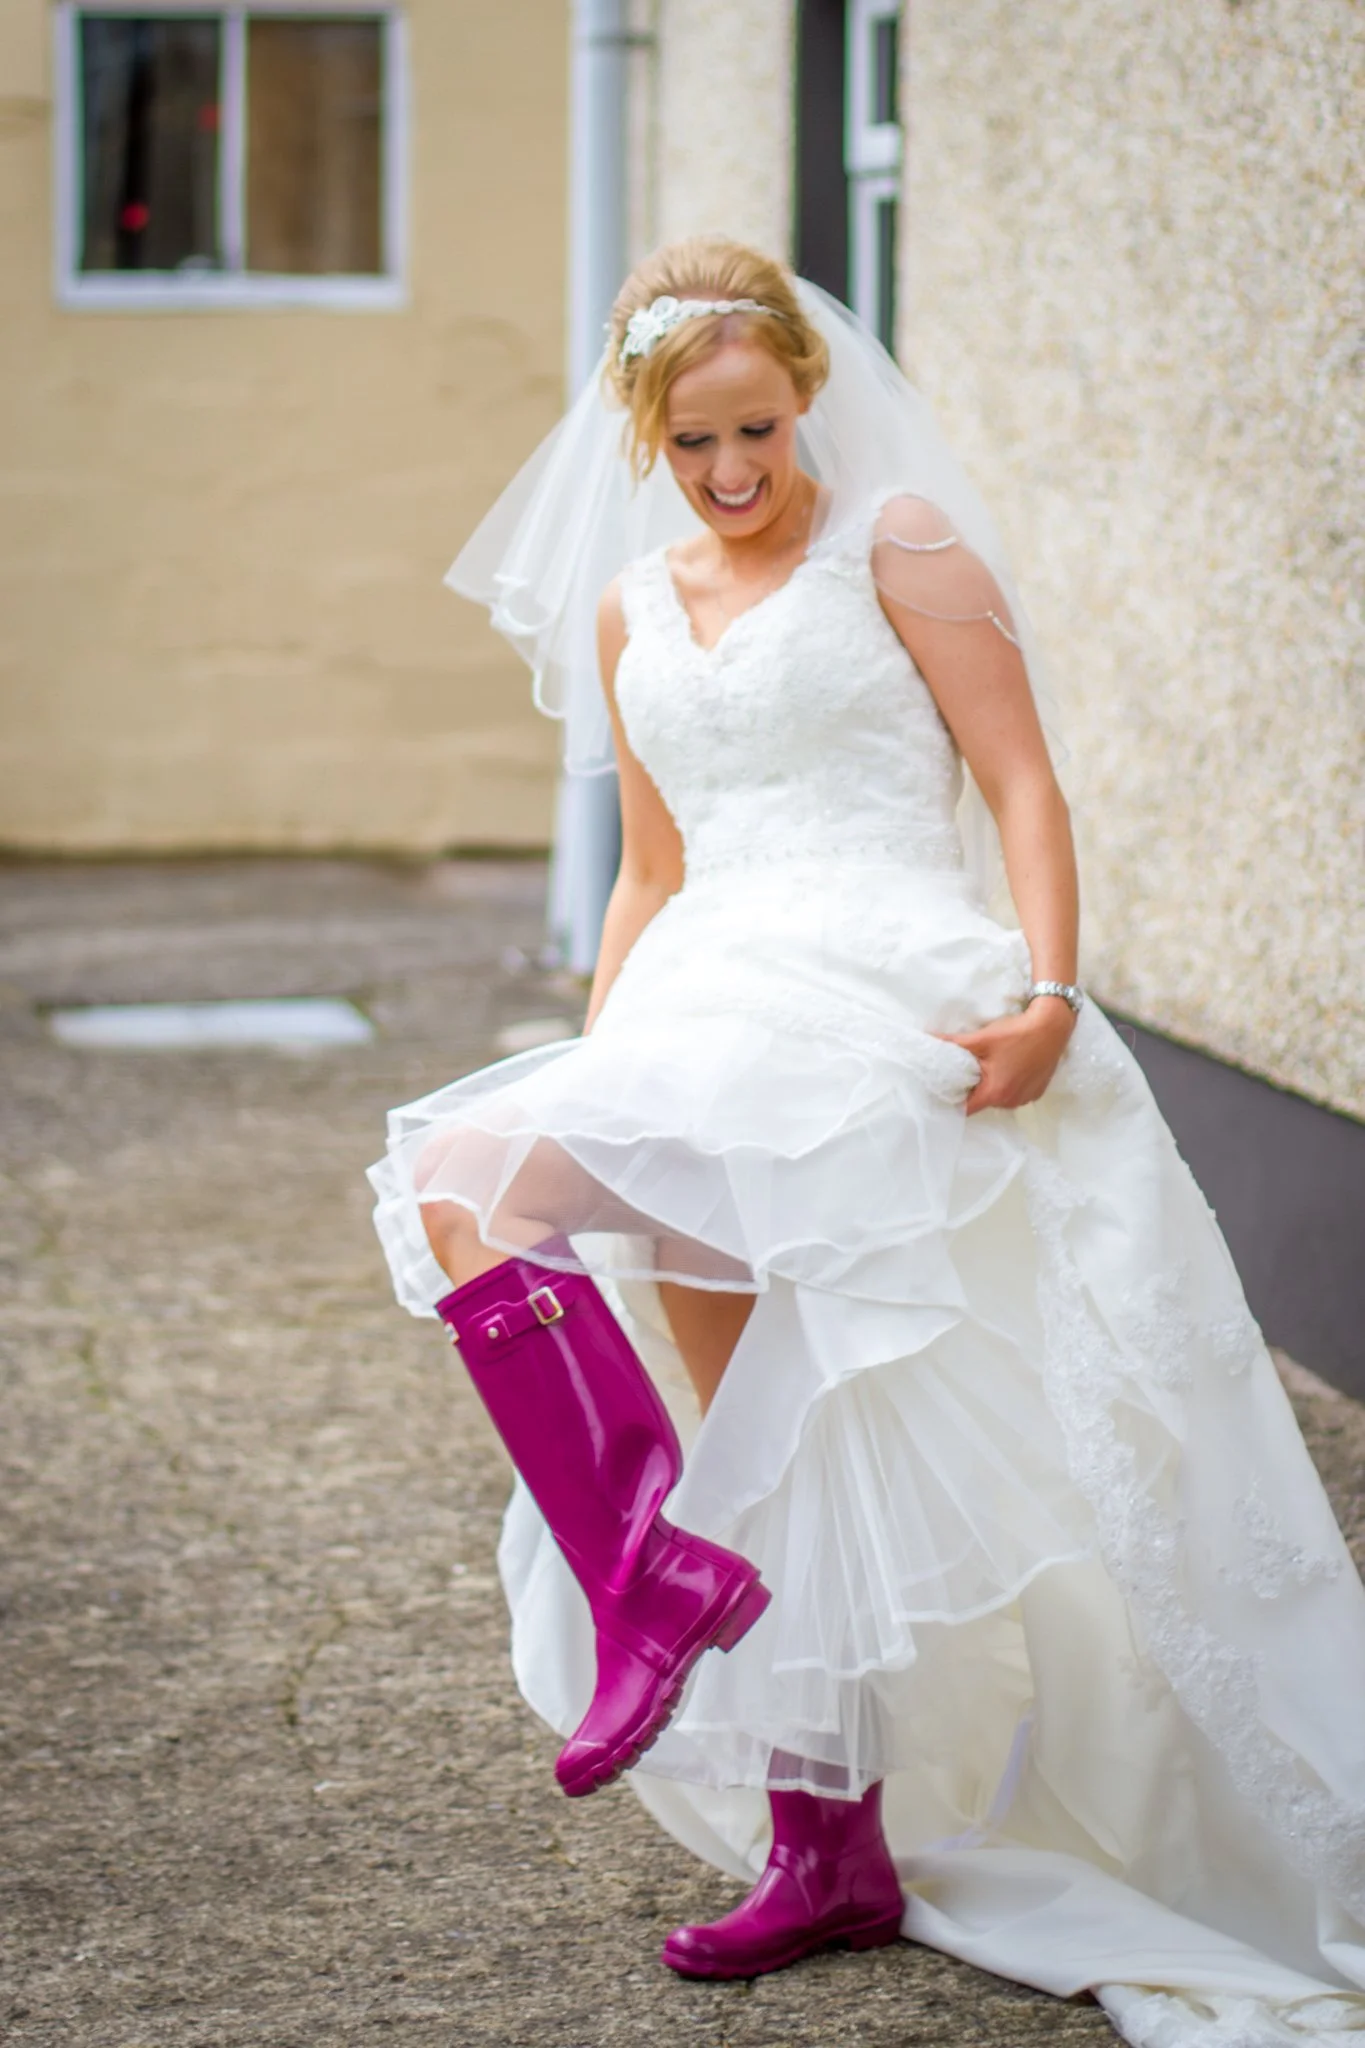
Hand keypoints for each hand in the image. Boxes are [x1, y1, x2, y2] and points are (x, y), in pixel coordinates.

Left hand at [938, 999, 1076, 1115]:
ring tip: (989, 1066)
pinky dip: (1009, 1084)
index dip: (954, 1100)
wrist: (1052, 1026)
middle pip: (983, 1102)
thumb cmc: (1016, 1034)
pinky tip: (1009, 1066)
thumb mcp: (982, 1039)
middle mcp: (1011, 1101)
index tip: (945, 1089)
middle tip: (966, 1071)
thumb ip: (953, 1043)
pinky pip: (1016, 1093)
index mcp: (995, 1093)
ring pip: (1000, 1098)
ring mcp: (1027, 1098)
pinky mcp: (1037, 1091)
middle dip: (974, 1089)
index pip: (966, 1108)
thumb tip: (929, 1038)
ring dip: (993, 1086)